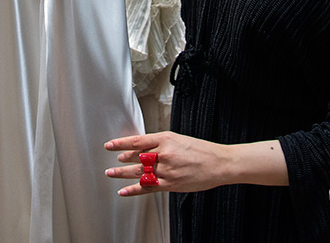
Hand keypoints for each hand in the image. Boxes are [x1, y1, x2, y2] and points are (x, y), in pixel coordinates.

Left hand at [104, 131, 232, 196]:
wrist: (219, 163)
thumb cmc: (202, 150)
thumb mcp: (179, 139)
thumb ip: (161, 143)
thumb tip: (143, 148)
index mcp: (166, 139)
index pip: (137, 141)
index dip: (121, 143)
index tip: (110, 145)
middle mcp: (164, 154)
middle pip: (136, 157)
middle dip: (122, 159)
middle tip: (113, 160)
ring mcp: (166, 170)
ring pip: (139, 172)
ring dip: (123, 173)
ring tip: (111, 173)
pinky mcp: (170, 184)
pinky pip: (147, 187)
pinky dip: (133, 190)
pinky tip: (124, 191)